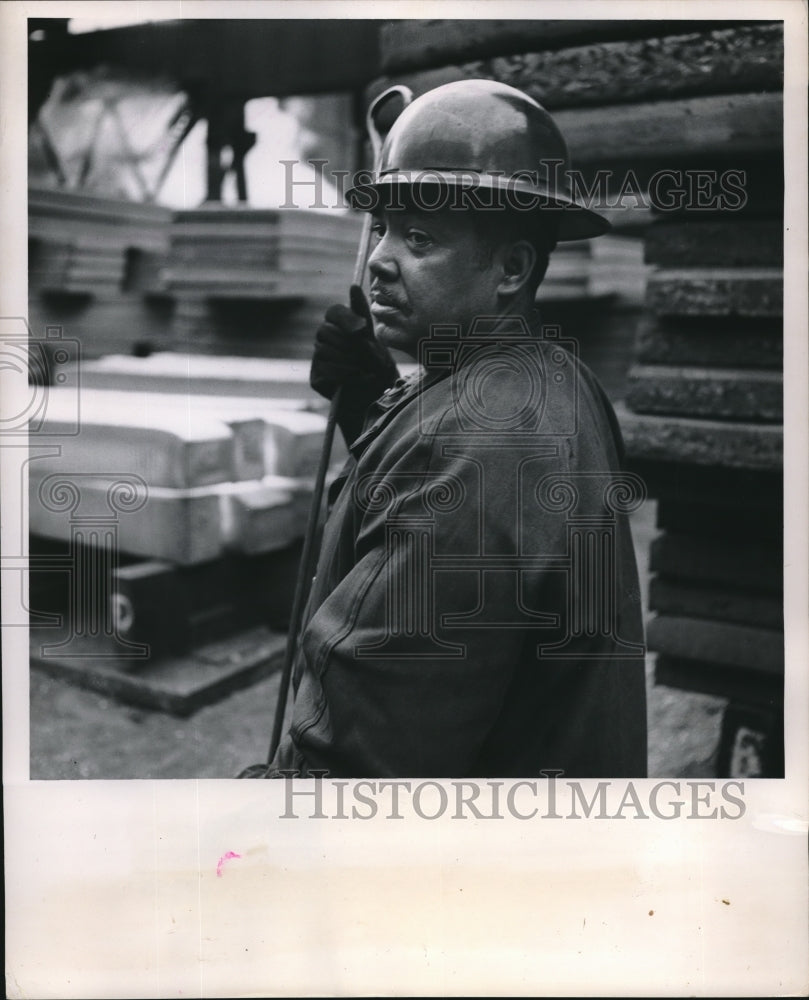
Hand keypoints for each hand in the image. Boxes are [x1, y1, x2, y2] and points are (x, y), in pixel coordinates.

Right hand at [310, 285, 398, 401]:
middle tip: (370, 357)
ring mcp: (318, 359)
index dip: (345, 318)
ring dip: (350, 361)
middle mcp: (324, 340)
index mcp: (338, 327)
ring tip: (367, 370)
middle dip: (351, 345)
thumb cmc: (376, 365)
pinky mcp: (316, 377)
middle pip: (327, 332)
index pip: (333, 312)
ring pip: (325, 351)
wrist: (377, 397)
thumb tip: (353, 286)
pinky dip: (346, 374)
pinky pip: (326, 369)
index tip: (362, 329)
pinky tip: (359, 379)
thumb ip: (362, 314)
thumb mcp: (374, 338)